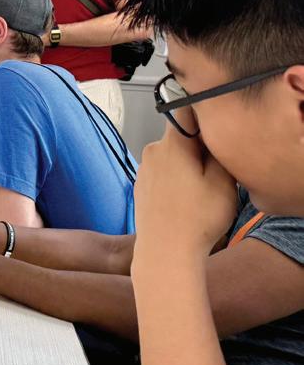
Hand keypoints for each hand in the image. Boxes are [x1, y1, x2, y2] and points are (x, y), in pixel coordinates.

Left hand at [133, 113, 238, 262]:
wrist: (165, 253)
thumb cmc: (196, 220)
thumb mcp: (224, 182)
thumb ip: (220, 151)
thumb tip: (214, 135)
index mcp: (171, 143)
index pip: (187, 111)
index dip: (206, 121)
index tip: (216, 140)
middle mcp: (152, 150)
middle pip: (181, 136)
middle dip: (200, 149)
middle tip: (214, 176)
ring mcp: (144, 169)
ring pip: (173, 156)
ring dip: (187, 167)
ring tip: (199, 194)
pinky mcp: (141, 185)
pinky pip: (163, 173)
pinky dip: (175, 181)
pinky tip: (184, 203)